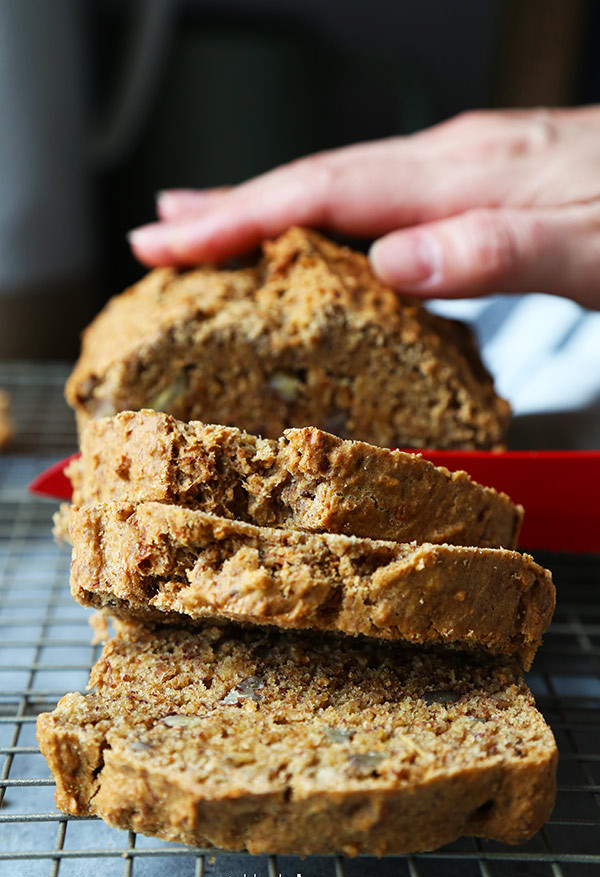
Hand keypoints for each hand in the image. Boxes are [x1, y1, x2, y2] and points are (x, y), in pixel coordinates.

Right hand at [128, 106, 599, 307]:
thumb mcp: (591, 252)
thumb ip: (496, 252)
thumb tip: (392, 261)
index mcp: (466, 177)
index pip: (326, 192)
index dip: (241, 217)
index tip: (172, 243)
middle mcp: (455, 160)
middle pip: (316, 176)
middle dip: (228, 206)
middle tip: (158, 234)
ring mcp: (466, 166)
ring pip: (341, 180)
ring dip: (266, 201)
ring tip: (207, 220)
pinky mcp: (479, 181)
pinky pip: (379, 192)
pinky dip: (324, 209)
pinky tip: (315, 225)